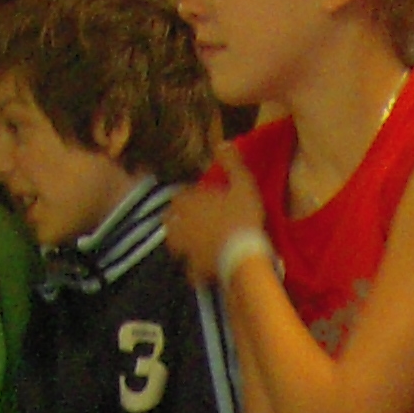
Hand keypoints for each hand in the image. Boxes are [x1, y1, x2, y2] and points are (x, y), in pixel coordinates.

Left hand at [164, 147, 268, 289]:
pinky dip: (193, 269)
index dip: (188, 197)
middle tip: (188, 221)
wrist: (243, 255)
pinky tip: (199, 270)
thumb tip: (222, 142)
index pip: (180, 196)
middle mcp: (181, 223)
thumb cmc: (242, 217)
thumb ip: (231, 163)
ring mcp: (185, 247)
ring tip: (189, 244)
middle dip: (176, 219)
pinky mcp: (194, 267)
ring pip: (174, 243)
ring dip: (179, 242)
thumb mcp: (243, 184)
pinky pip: (190, 269)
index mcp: (189, 202)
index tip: (199, 200)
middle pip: (170, 219)